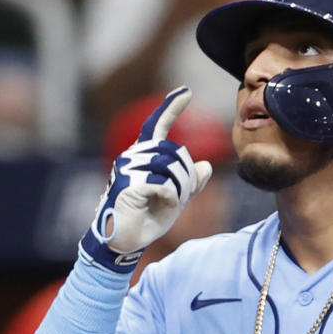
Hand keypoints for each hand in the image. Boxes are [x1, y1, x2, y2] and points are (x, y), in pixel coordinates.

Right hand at [80, 86, 212, 272]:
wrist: (126, 241)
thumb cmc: (147, 219)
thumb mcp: (175, 199)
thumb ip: (189, 182)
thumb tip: (206, 165)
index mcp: (144, 155)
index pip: (158, 126)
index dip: (172, 108)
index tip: (186, 92)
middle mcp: (133, 156)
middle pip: (175, 152)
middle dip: (186, 176)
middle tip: (181, 196)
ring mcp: (128, 168)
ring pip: (171, 167)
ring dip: (179, 188)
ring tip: (169, 202)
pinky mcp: (129, 184)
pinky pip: (163, 184)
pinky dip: (170, 197)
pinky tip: (163, 205)